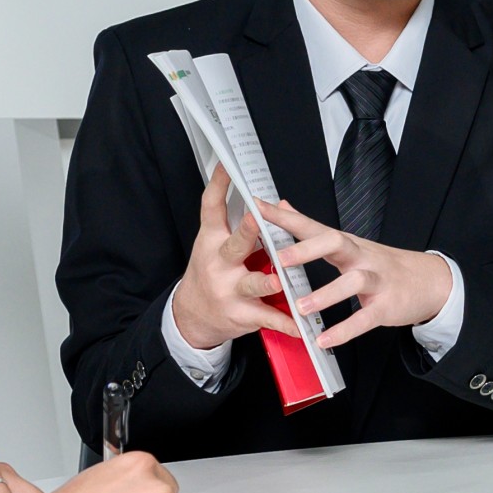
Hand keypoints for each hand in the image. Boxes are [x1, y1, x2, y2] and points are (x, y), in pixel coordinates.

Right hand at [168, 167, 280, 351]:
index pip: (212, 208)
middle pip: (235, 245)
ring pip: (252, 282)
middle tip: (256, 220)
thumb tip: (272, 200)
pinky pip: (267, 317)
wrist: (192, 316)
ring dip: (267, 281)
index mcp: (212, 241)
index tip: (226, 166)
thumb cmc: (211, 272)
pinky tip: (300, 326)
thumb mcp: (215, 244)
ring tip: (279, 281)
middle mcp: (219, 263)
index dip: (217, 186)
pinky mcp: (241, 314)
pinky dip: (286, 322)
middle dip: (247, 233)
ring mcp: (229, 290)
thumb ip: (239, 223)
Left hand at [251, 196, 453, 348]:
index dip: (286, 219)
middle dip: (307, 250)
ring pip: (352, 281)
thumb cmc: (384, 265)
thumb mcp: (350, 244)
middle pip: (336, 242)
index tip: (260, 209)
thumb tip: (283, 205)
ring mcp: (377, 281)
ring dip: (325, 295)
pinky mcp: (387, 306)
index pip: (313, 226)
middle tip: (280, 260)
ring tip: (301, 308)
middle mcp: (362, 257)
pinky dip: (344, 331)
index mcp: (347, 244)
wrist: (431, 281)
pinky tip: (324, 340)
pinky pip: (365, 318)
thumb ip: (313, 229)